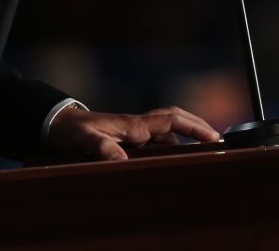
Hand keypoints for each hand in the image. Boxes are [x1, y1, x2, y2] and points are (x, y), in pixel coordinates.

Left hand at [47, 105, 219, 160]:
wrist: (58, 124)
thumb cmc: (71, 130)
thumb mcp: (83, 139)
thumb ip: (100, 147)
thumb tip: (121, 160)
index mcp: (133, 124)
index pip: (171, 120)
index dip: (193, 127)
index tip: (213, 137)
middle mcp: (138, 125)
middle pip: (176, 119)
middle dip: (199, 126)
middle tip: (219, 140)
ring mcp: (135, 131)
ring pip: (169, 130)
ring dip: (188, 136)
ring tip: (207, 149)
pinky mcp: (131, 138)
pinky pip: (159, 139)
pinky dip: (173, 145)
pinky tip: (178, 158)